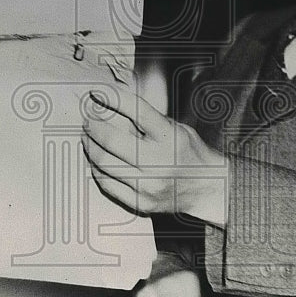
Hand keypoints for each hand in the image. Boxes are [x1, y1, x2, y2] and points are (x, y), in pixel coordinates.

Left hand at [81, 91, 227, 225]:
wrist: (208, 187)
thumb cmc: (189, 153)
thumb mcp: (176, 129)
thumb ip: (148, 120)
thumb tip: (113, 108)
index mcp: (170, 138)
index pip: (137, 112)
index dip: (113, 99)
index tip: (98, 93)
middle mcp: (159, 162)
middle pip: (113, 141)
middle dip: (94, 127)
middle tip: (88, 120)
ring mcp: (149, 185)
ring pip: (105, 164)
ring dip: (91, 148)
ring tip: (88, 138)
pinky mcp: (142, 203)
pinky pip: (108, 185)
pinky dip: (98, 170)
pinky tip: (97, 161)